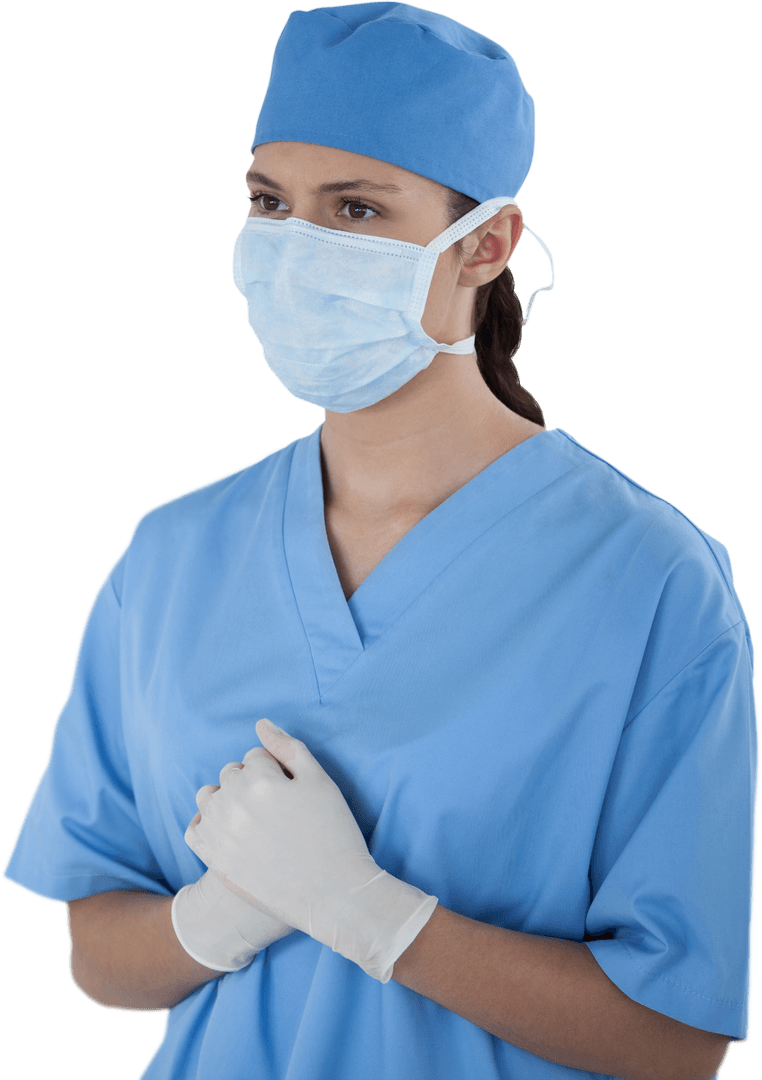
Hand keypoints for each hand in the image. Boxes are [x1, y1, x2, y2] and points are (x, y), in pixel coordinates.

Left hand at [184, 718, 437, 981]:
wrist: (334, 894)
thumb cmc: (334, 833)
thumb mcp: (321, 782)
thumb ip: (289, 747)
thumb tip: (260, 724)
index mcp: (261, 781)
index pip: (255, 756)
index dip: (277, 772)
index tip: (293, 794)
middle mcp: (234, 804)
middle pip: (231, 774)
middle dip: (251, 783)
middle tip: (279, 810)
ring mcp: (220, 834)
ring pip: (209, 798)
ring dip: (227, 801)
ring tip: (256, 821)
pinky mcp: (214, 860)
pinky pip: (194, 829)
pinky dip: (207, 825)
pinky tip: (232, 833)